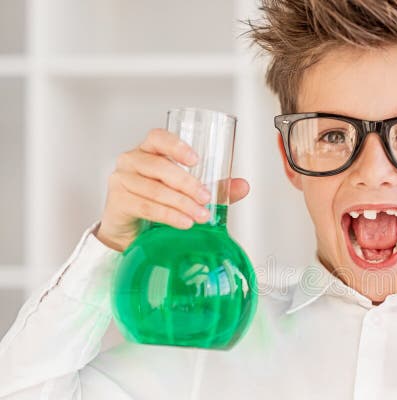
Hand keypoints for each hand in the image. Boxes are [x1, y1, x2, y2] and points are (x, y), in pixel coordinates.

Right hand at [96, 128, 250, 251]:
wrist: (131, 230)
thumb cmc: (158, 202)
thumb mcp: (186, 192)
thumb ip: (215, 186)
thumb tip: (243, 185)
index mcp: (149, 151)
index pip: (158, 137)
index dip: (176, 145)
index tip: (195, 159)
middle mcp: (132, 161)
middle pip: (159, 166)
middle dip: (187, 183)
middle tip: (206, 197)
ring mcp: (122, 180)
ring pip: (155, 189)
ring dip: (182, 203)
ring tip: (201, 215)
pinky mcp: (118, 201)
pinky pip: (146, 207)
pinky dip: (168, 215)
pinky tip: (184, 222)